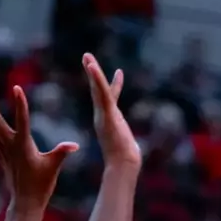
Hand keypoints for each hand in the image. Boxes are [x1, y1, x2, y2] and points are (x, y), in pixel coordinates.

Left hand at [0, 87, 75, 209]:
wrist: (27, 202)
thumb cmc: (42, 185)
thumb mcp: (53, 167)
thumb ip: (62, 153)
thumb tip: (74, 145)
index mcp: (24, 145)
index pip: (22, 120)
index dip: (20, 104)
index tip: (16, 88)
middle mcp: (10, 146)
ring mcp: (4, 152)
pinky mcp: (2, 158)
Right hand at [81, 53, 140, 168]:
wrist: (123, 165)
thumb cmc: (125, 161)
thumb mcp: (127, 148)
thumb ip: (127, 146)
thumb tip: (134, 152)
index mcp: (108, 120)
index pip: (110, 98)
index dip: (115, 85)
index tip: (120, 72)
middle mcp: (104, 115)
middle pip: (98, 90)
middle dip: (94, 73)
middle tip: (87, 56)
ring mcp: (104, 114)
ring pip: (98, 89)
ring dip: (93, 72)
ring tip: (87, 56)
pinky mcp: (106, 114)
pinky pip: (102, 93)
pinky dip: (97, 80)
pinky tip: (93, 67)